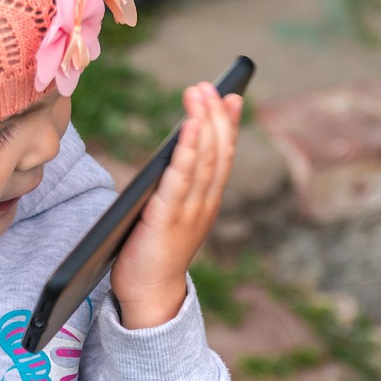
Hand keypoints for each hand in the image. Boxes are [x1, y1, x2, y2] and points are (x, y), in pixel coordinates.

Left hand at [111, 81, 242, 328]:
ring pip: (203, 160)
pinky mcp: (167, 218)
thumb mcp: (171, 217)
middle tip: (210, 85)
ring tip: (200, 94)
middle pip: (216, 152)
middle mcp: (204, 205)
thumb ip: (175, 191)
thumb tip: (170, 157)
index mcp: (206, 204)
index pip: (222, 158)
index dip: (228, 125)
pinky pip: (180, 178)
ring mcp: (189, 212)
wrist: (148, 295)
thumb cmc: (153, 254)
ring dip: (204, 123)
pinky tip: (189, 127)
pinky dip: (188, 150)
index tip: (232, 96)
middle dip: (215, 115)